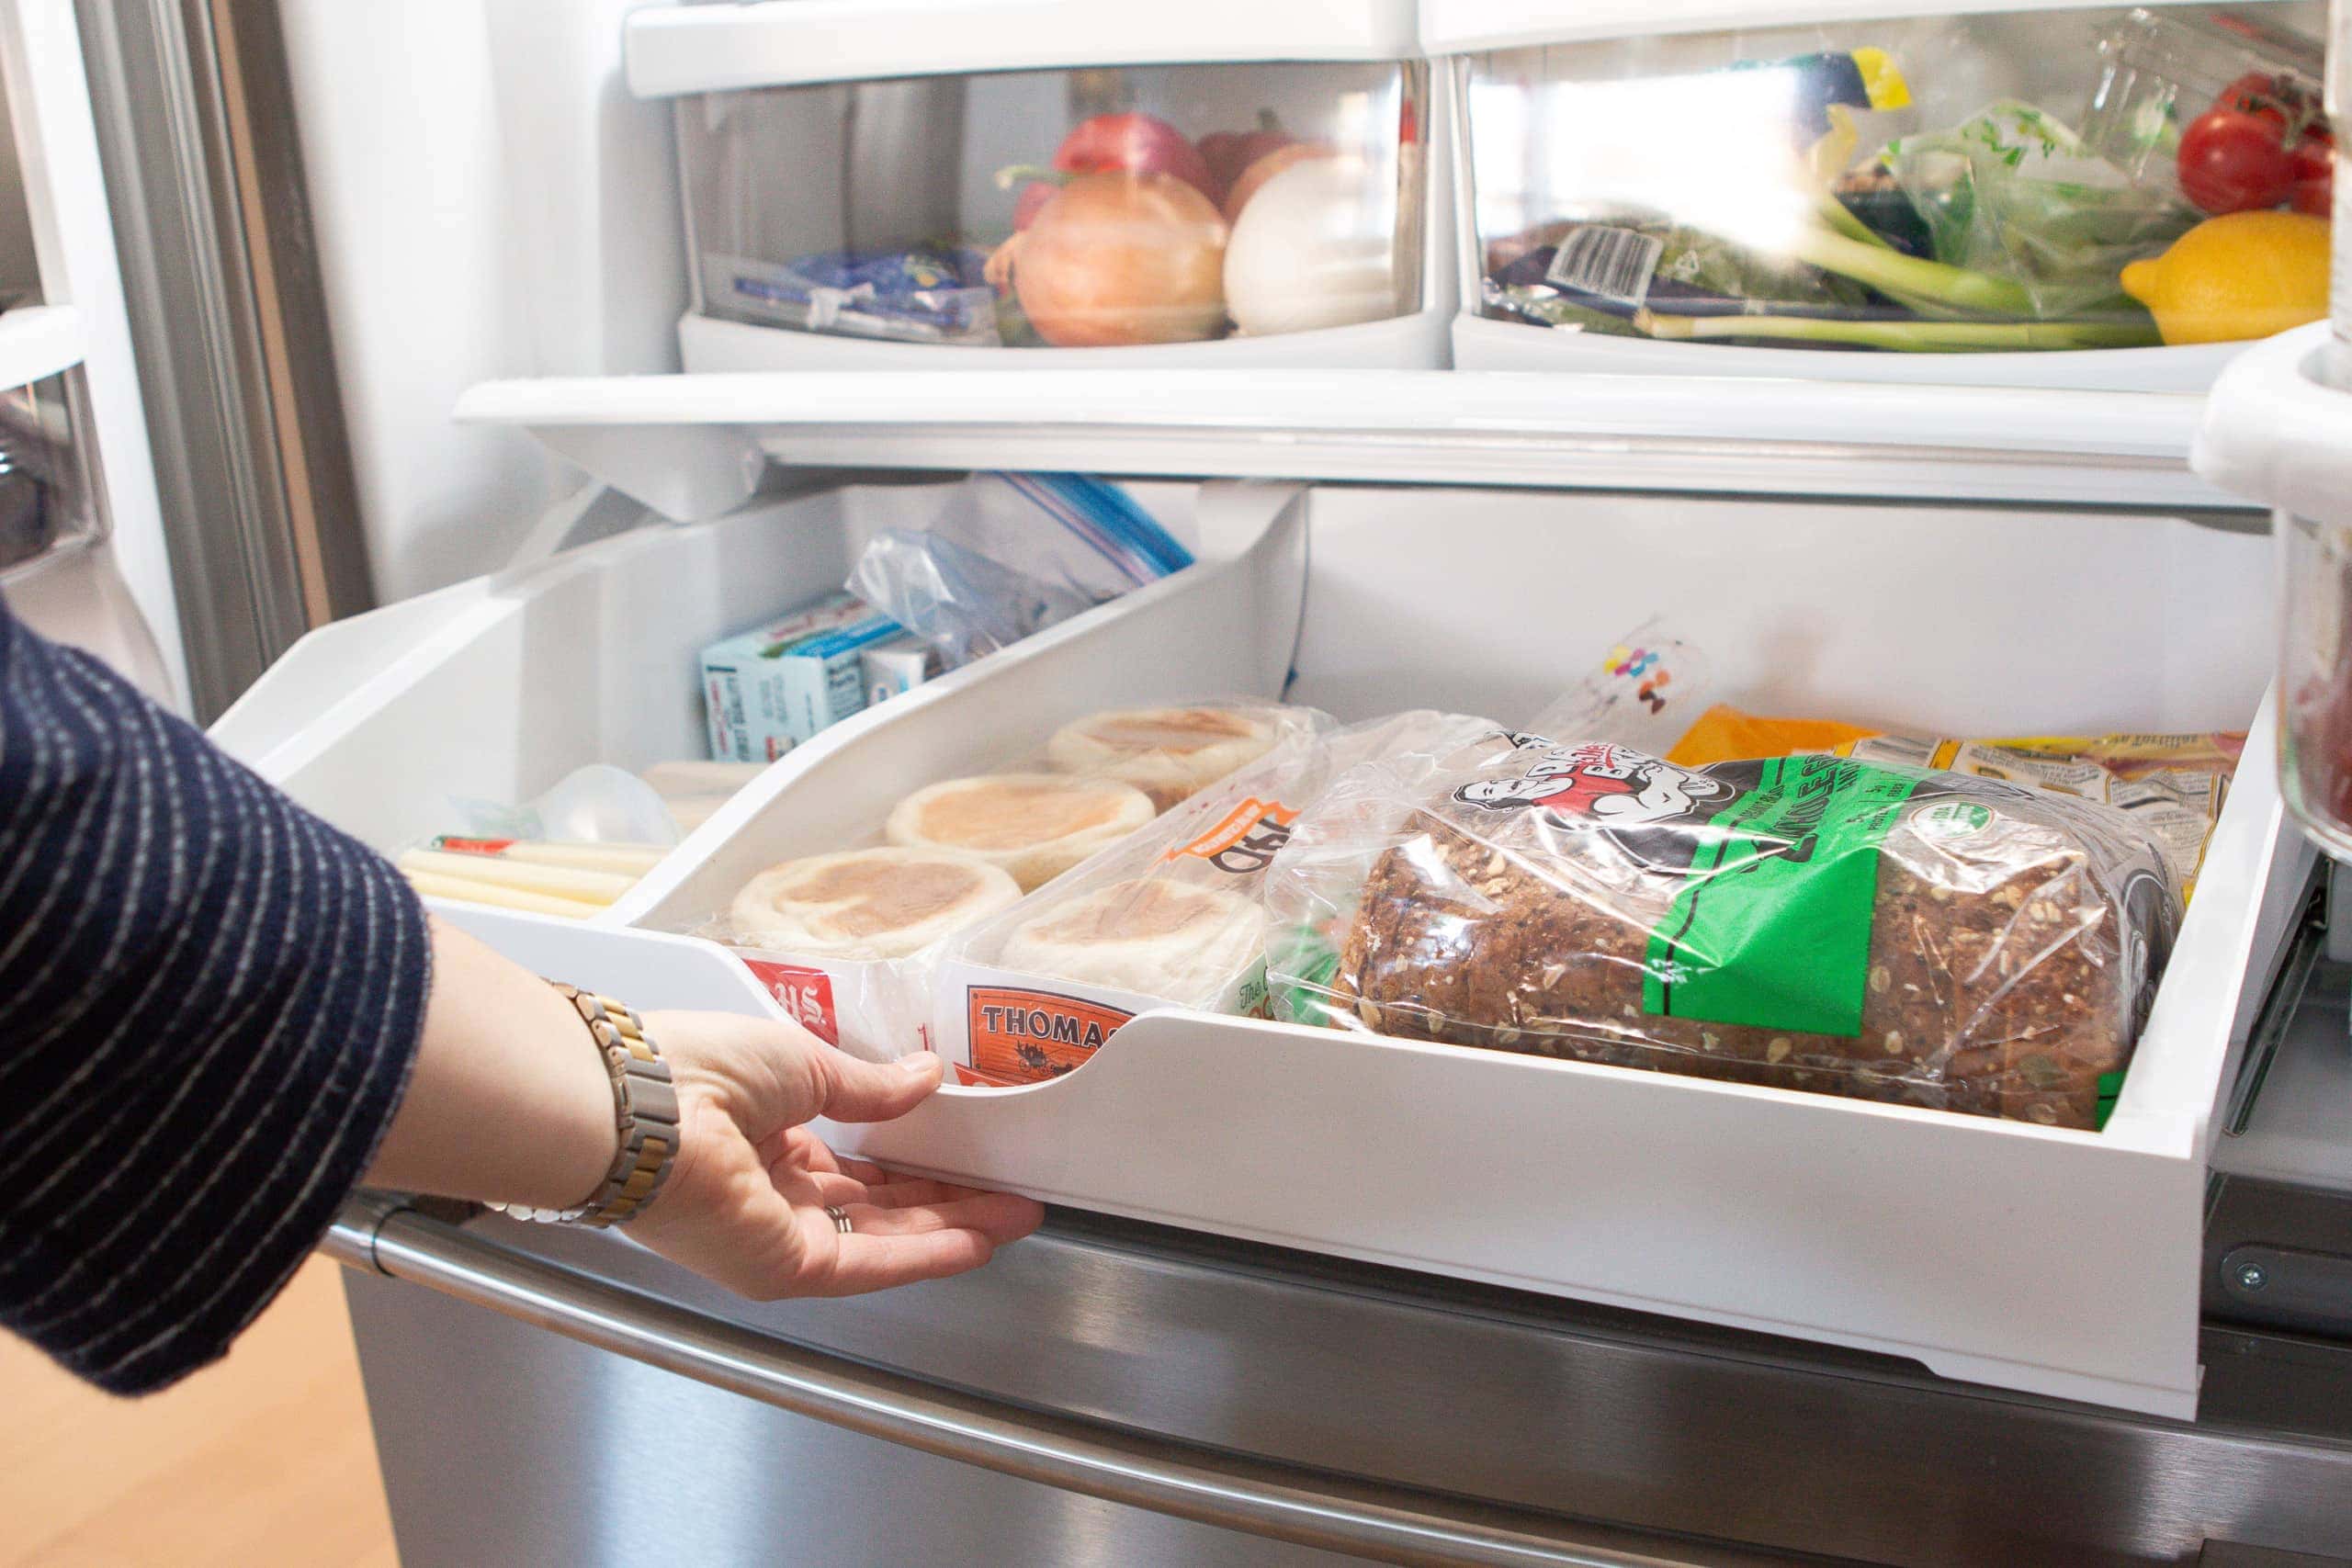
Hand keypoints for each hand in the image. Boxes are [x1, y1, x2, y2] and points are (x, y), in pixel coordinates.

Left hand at [624, 1011, 1042, 1298]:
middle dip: (947, 1202)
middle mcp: (773, 1199)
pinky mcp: (787, 1267)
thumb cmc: (702, 1067)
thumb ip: (867, 1086)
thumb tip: (926, 1076)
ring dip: (952, 1228)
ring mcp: (780, 1238)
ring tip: (1015, 1216)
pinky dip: (927, 1252)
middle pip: (877, 1209)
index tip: (966, 1155)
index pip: (853, 1167)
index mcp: (766, 1143)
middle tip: (1009, 1193)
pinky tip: (977, 1240)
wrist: (645, 1109)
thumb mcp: (802, 1063)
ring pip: (884, 1238)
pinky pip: (871, 1260)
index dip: (912, 1164)